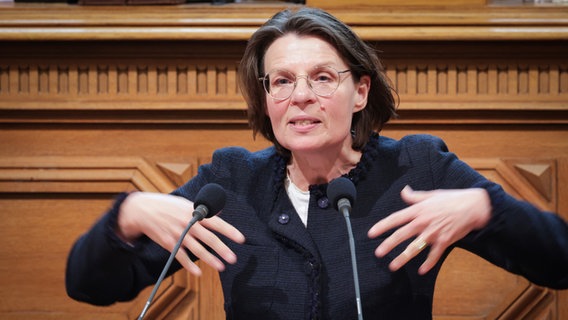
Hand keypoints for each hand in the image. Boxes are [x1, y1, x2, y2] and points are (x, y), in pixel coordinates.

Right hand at [117, 192, 244, 275]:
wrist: (142, 210)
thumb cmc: (167, 206)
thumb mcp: (186, 204)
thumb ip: (202, 209)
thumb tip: (218, 212)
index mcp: (194, 213)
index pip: (216, 222)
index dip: (229, 230)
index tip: (241, 239)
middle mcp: (188, 224)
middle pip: (208, 238)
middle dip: (222, 249)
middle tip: (233, 258)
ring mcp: (178, 234)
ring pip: (196, 249)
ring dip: (210, 259)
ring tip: (221, 267)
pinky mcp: (168, 243)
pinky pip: (180, 256)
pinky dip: (189, 265)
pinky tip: (198, 272)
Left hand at [367, 186, 490, 274]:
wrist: (473, 206)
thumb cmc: (452, 199)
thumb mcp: (431, 195)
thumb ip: (415, 196)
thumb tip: (404, 191)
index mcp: (418, 210)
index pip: (395, 218)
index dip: (382, 226)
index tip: (371, 233)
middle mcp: (422, 222)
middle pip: (401, 235)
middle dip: (388, 244)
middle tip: (378, 253)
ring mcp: (433, 233)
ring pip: (414, 247)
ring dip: (403, 258)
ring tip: (392, 266)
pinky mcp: (444, 241)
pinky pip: (434, 255)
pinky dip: (428, 264)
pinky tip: (421, 271)